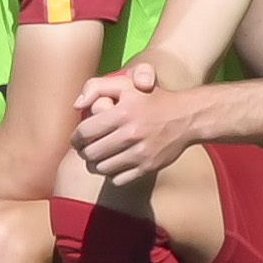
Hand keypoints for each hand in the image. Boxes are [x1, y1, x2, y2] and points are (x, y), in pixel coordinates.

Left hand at [72, 73, 199, 178]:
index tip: (77, 139)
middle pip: (91, 153)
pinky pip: (119, 179)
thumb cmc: (151, 97)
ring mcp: (141, 153)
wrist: (186, 116)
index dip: (75, 138)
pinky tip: (114, 165)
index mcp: (122, 112)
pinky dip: (112, 175)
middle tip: (85, 150)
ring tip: (97, 159)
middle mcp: (131, 134)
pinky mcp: (149, 167)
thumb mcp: (125, 83)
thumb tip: (76, 106)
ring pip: (102, 168)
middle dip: (83, 152)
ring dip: (95, 165)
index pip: (84, 132)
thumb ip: (95, 87)